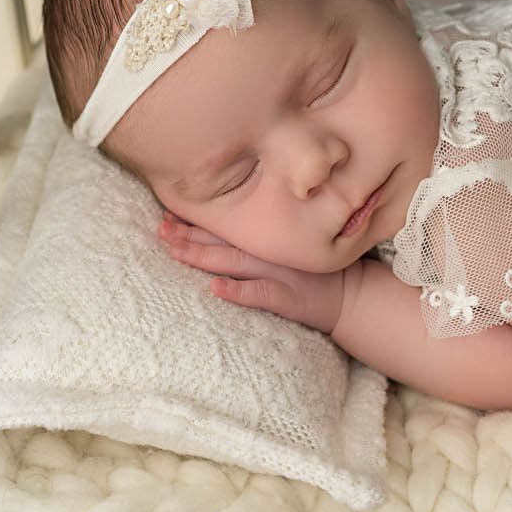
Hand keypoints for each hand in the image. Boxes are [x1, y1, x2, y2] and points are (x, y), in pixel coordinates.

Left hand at [158, 212, 346, 334]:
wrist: (351, 295)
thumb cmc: (317, 269)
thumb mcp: (292, 244)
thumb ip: (264, 234)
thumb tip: (231, 224)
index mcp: (267, 238)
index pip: (226, 225)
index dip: (195, 221)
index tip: (166, 213)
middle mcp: (268, 251)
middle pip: (222, 241)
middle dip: (189, 235)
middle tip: (160, 229)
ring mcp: (277, 273)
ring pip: (233, 262)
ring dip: (203, 256)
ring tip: (176, 252)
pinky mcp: (287, 298)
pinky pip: (259, 294)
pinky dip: (237, 291)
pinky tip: (215, 289)